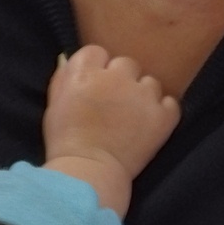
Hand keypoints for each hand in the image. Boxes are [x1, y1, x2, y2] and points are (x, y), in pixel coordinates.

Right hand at [44, 45, 179, 183]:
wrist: (88, 172)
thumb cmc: (64, 142)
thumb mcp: (53, 105)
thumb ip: (64, 79)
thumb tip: (70, 61)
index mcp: (85, 73)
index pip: (96, 52)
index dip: (95, 69)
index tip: (93, 86)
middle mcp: (116, 77)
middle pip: (125, 63)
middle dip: (120, 80)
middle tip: (113, 105)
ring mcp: (143, 95)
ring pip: (149, 83)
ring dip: (142, 96)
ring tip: (131, 119)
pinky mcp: (163, 115)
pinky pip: (169, 103)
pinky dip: (161, 112)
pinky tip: (148, 125)